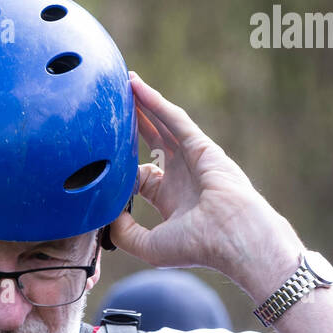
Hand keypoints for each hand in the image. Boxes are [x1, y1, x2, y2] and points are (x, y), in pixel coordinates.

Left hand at [109, 72, 302, 299]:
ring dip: (142, 105)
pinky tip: (136, 86)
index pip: (143, 177)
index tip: (101, 164)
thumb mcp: (149, 247)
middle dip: (134, 126)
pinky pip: (173, 118)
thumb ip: (125, 234)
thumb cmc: (197, 246)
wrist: (231, 236)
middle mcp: (182, 176)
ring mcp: (192, 158)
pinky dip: (154, 101)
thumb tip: (106, 219)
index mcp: (171, 200)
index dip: (122, 171)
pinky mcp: (199, 144)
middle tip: (113, 109)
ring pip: (162, 124)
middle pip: (152, 143)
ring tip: (122, 85)